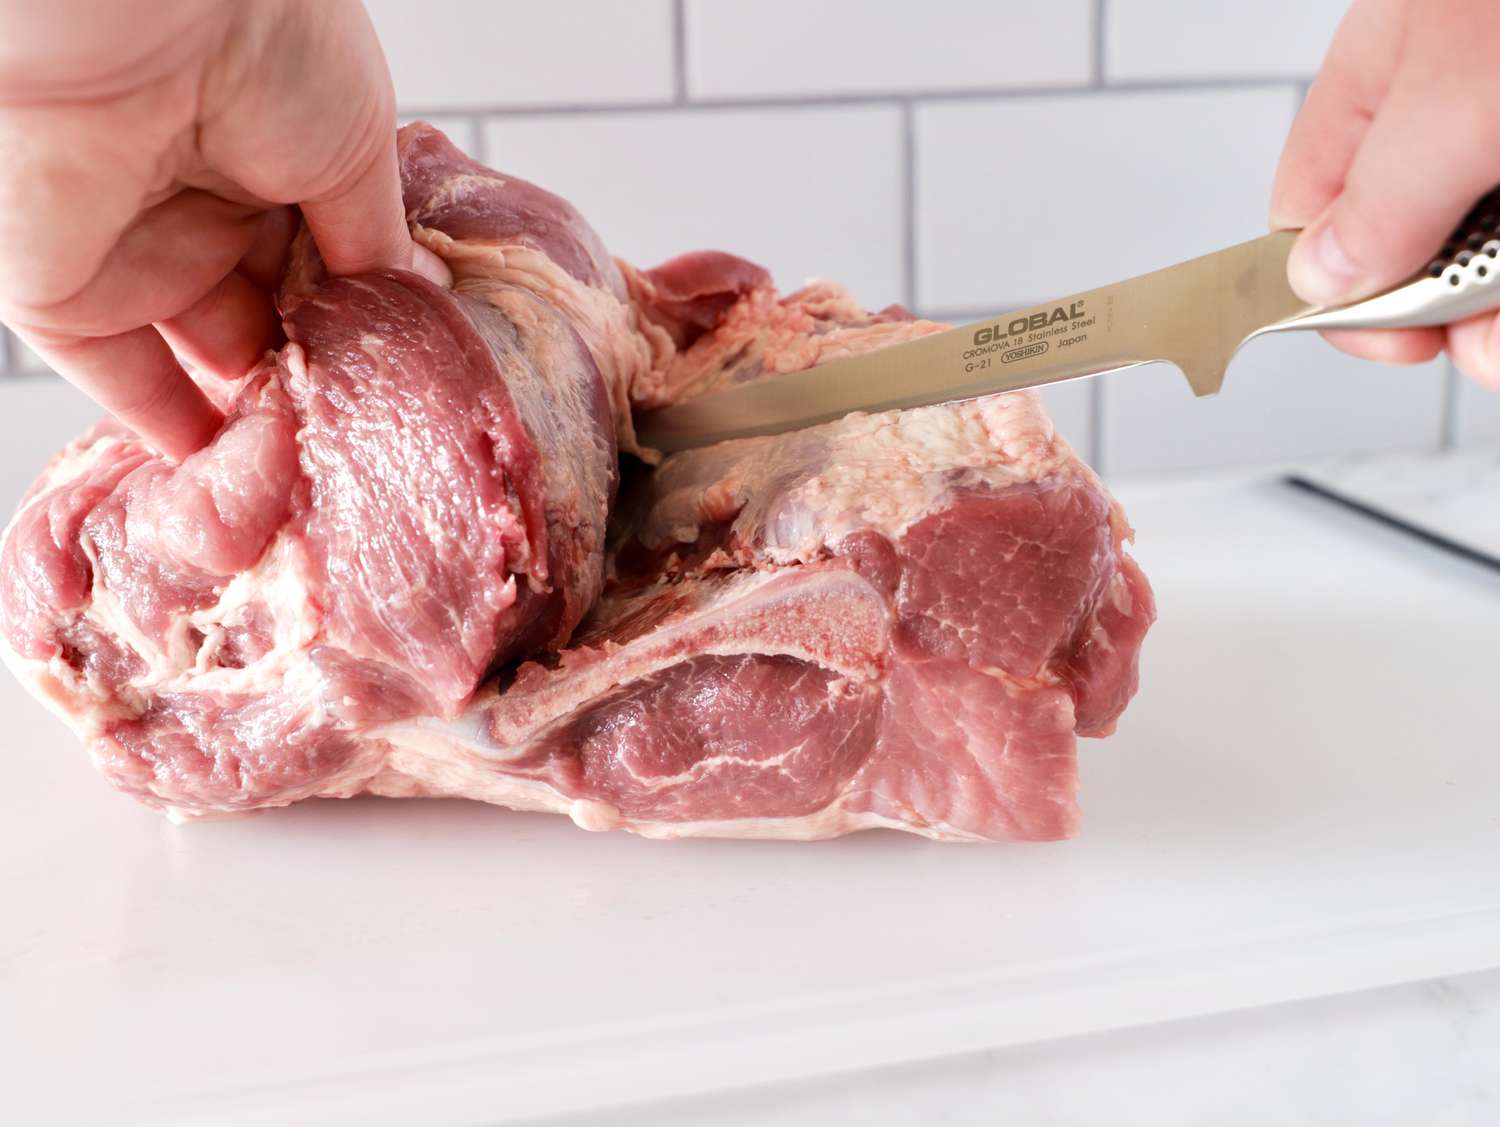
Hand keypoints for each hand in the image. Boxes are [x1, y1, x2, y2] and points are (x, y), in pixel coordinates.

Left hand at [0, 0, 447, 459]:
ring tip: (332, 462)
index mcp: (273, 153)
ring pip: (209, 356)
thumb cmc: (262, 37)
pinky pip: (126, 383)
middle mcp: (201, 202)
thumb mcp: (359, 147)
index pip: (324, 261)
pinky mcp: (66, 296)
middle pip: (273, 313)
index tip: (409, 372)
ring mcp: (134, 251)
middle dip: (322, 369)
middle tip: (376, 426)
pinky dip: (182, 432)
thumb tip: (417, 302)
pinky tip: (248, 473)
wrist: (135, 10)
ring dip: (266, 408)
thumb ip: (378, 242)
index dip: (366, 318)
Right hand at [1271, 0, 1499, 390]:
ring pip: (1482, 257)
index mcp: (1382, 80)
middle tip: (1487, 337)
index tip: (1397, 336)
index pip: (1310, 215)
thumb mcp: (1459, 96)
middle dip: (1446, 311)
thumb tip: (1313, 281)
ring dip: (1493, 310)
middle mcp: (1449, 109)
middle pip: (1411, 250)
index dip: (1340, 293)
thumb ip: (1379, 200)